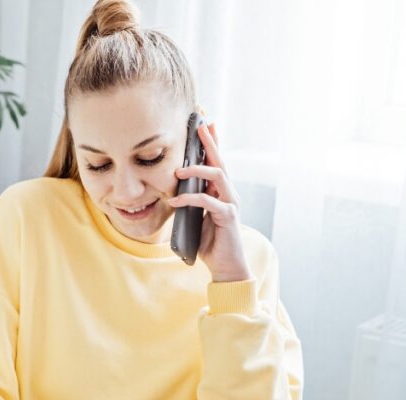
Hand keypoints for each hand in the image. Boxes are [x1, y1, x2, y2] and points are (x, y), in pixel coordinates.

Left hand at [168, 123, 251, 282]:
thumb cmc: (211, 243)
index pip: (217, 164)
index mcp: (221, 193)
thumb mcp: (196, 218)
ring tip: (178, 172)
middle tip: (200, 128)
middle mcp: (229, 195)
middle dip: (210, 144)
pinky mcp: (228, 217)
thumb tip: (174, 191)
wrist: (226, 267)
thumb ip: (191, 203)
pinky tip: (175, 201)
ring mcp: (231, 204)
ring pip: (218, 176)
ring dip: (197, 170)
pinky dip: (190, 199)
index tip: (204, 126)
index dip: (212, 144)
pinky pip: (208, 201)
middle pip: (220, 163)